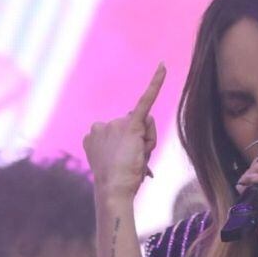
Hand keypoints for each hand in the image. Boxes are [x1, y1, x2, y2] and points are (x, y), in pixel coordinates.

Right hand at [83, 63, 164, 203]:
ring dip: (146, 143)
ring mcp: (114, 125)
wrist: (113, 190)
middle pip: (133, 127)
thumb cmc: (120, 181)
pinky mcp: (131, 125)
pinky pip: (146, 100)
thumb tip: (148, 120)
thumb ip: (137, 140)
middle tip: (133, 162)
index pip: (122, 133)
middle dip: (140, 142)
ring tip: (136, 160)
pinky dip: (156, 83)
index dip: (129, 149)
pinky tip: (163, 66)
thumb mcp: (122, 161)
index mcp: (94, 135)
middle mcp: (101, 125)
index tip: (122, 161)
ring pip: (143, 127)